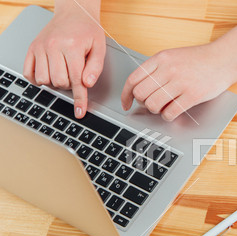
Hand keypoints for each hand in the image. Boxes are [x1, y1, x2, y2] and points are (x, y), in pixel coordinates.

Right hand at [23, 2, 104, 118]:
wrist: (74, 13)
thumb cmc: (88, 30)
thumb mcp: (100, 48)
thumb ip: (95, 68)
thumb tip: (87, 85)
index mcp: (72, 46)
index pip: (77, 80)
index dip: (80, 99)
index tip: (79, 112)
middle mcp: (53, 46)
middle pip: (59, 82)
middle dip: (69, 85)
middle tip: (75, 74)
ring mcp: (40, 47)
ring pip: (43, 80)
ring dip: (54, 82)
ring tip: (63, 72)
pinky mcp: (32, 48)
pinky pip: (28, 73)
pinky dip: (38, 79)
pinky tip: (48, 73)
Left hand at [121, 44, 233, 120]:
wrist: (224, 59)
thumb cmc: (200, 59)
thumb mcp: (173, 56)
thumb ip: (156, 69)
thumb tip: (140, 89)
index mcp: (161, 58)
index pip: (133, 79)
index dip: (126, 94)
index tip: (127, 103)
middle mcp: (168, 70)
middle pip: (141, 94)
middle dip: (143, 103)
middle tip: (151, 104)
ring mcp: (180, 83)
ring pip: (153, 105)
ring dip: (156, 110)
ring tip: (164, 107)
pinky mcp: (192, 96)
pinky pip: (170, 113)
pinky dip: (168, 116)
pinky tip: (173, 112)